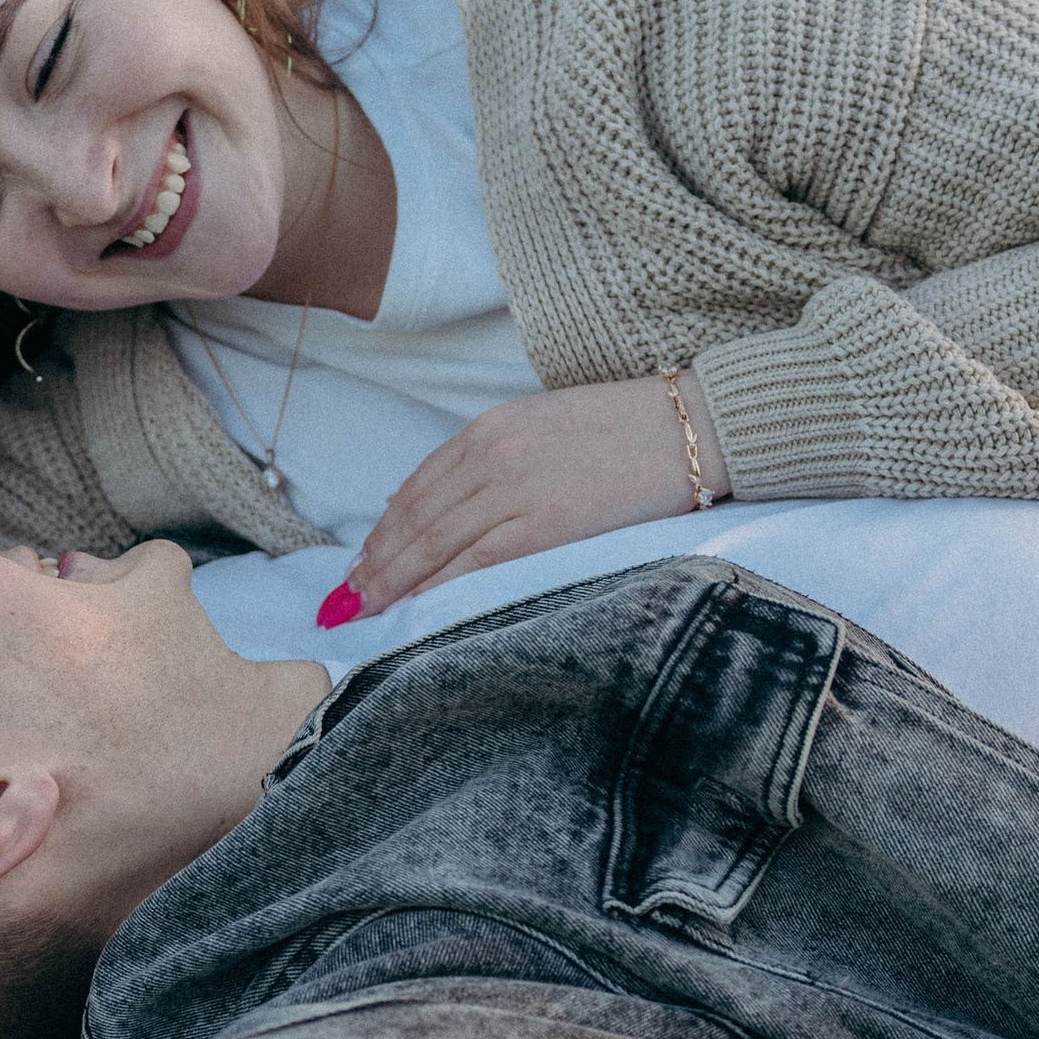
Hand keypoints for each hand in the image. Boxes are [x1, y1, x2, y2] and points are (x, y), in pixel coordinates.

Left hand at [336, 374, 726, 617]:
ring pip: (434, 544)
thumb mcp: (545, 425)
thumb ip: (490, 458)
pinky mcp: (546, 523)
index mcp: (491, 428)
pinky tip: (413, 609)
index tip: (359, 566)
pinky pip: (474, 562)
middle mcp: (493, 453)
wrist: (695, 428)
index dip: (381, 533)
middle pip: (414, 519)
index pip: (417, 488)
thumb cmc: (630, 432)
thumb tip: (433, 501)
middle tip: (343, 602)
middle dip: (373, 565)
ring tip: (364, 613)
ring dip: (392, 582)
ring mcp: (516, 488)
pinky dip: (436, 588)